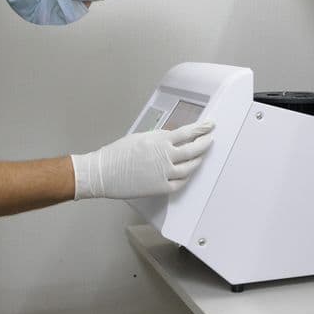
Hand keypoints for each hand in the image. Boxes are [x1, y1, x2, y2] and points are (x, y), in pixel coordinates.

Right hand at [71, 120, 214, 199]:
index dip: (201, 129)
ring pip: (190, 167)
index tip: (210, 126)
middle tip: (209, 139)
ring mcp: (164, 173)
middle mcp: (165, 156)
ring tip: (201, 156)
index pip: (187, 133)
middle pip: (193, 150)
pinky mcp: (160, 187)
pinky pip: (180, 183)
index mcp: (159, 141)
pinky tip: (188, 173)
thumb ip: (159, 137)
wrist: (103, 173)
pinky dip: (186, 177)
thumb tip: (173, 137)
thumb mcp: (140, 137)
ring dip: (198, 161)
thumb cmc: (117, 153)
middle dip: (204, 143)